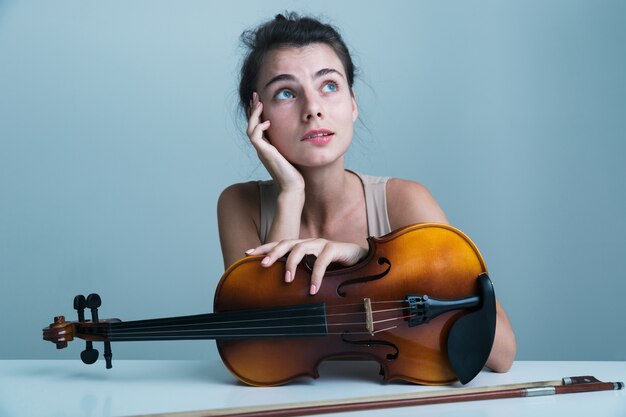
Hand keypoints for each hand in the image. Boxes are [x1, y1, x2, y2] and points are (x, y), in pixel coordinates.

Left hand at [246, 239, 367, 294]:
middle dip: (273, 253)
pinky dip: (315, 275)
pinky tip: (312, 289)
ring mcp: (321, 244)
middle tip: (263, 265)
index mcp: (301, 246)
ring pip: (300, 249)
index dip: (263, 248)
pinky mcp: (334, 249)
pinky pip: (321, 261)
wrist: (359, 259)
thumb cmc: (333, 266)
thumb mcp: (312, 269)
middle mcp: (308, 242)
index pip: (278, 244)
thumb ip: (299, 273)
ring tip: (287, 280)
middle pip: (286, 243)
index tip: (246, 254)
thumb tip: (280, 288)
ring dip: (292, 264)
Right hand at [247, 92, 303, 192]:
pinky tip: (267, 121)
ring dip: (254, 115)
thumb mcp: (292, 151)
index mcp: (267, 146)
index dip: (258, 112)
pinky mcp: (264, 154)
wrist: (293, 187)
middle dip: (253, 108)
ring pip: (250, 129)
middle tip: (255, 95)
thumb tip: (300, 129)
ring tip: (259, 103)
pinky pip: (254, 137)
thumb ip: (290, 141)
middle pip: (251, 124)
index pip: (258, 125)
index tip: (260, 100)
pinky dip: (259, 127)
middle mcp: (262, 148)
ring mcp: (262, 151)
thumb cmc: (295, 172)